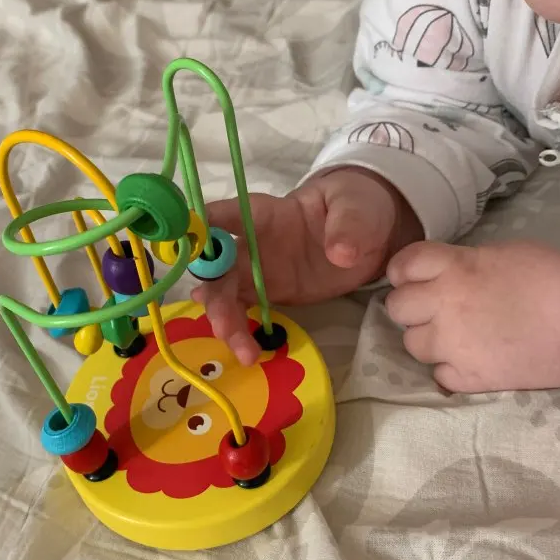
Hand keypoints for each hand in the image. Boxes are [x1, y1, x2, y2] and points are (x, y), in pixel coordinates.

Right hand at [193, 167, 420, 364]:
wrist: (370, 237)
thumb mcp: (358, 207)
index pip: (222, 217)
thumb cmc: (356, 208)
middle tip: (224, 325)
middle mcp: (249, 243)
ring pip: (224, 296)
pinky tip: (246, 352)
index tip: (190, 255)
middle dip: (213, 295)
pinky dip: (239, 332)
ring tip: (244, 352)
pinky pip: (242, 314)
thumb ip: (348, 225)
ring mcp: (255, 272)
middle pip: (215, 267)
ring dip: (224, 321)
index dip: (200, 233)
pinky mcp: (267, 296)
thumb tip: (339, 253)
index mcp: (263, 214)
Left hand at [386, 240, 559, 392]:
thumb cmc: (551, 280)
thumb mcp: (504, 255)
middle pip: (397, 307)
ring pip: (411, 344)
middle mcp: (444, 305)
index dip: (404, 272)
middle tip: (434, 309)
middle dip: (412, 307)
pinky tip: (471, 360)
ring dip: (428, 339)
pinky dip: (450, 369)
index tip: (413, 279)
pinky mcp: (468, 378)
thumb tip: (450, 272)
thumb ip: (466, 263)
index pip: (403, 266)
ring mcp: (453, 345)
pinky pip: (438, 375)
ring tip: (454, 337)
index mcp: (455, 268)